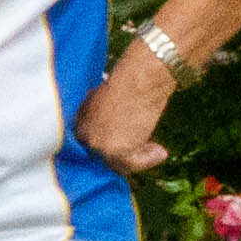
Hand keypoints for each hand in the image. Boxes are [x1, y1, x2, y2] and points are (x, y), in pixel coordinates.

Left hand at [77, 47, 173, 171]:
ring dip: (139, 158)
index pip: (91, 143)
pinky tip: (162, 153)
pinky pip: (133, 164)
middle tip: (145, 149)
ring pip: (118, 163)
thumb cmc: (130, 80)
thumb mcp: (108, 97)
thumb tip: (114, 126)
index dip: (111, 145)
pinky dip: (149, 160)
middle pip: (104, 157)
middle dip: (125, 154)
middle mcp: (84, 136)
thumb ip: (104, 114)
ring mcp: (97, 146)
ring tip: (157, 151)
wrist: (140, 77)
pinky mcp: (115, 152)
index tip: (129, 143)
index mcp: (78, 121)